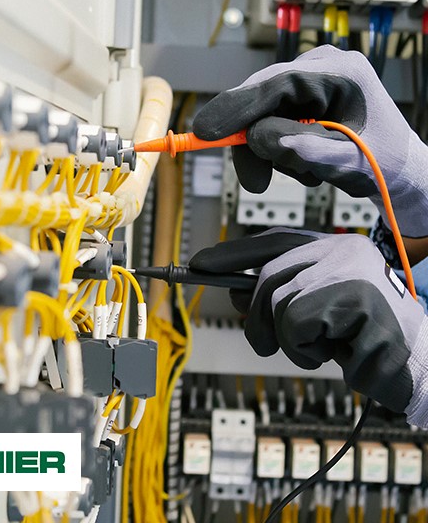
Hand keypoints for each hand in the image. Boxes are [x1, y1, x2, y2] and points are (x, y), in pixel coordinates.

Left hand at [189, 227, 427, 424]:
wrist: (420, 364)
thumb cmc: (363, 338)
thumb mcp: (316, 312)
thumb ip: (280, 297)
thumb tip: (234, 293)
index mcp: (336, 247)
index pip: (275, 240)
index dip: (233, 253)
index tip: (199, 264)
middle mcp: (344, 250)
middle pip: (269, 276)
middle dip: (254, 315)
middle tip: (264, 342)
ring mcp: (352, 273)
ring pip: (279, 302)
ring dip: (289, 340)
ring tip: (321, 347)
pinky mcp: (357, 303)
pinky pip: (297, 326)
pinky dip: (305, 350)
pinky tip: (337, 353)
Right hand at [193, 45, 427, 237]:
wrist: (398, 170)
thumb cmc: (383, 162)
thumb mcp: (345, 159)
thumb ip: (304, 148)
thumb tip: (258, 138)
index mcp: (341, 72)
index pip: (275, 84)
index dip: (236, 108)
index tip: (205, 131)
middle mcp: (321, 70)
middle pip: (261, 99)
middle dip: (253, 143)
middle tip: (255, 182)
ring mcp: (309, 84)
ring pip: (261, 116)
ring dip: (271, 151)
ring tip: (306, 172)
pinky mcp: (301, 101)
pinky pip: (270, 123)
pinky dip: (277, 150)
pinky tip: (304, 162)